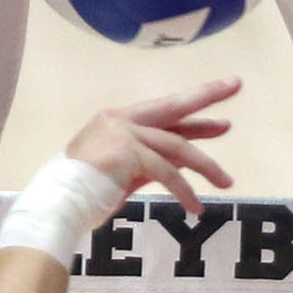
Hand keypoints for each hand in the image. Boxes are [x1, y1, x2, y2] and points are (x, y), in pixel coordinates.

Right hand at [64, 77, 240, 214]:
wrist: (57, 204)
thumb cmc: (84, 192)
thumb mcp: (123, 171)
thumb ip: (150, 161)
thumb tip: (183, 163)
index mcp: (116, 120)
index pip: (164, 113)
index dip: (194, 112)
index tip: (220, 110)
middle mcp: (121, 120)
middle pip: (173, 106)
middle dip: (206, 96)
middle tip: (235, 85)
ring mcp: (125, 134)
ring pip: (177, 146)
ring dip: (206, 166)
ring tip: (226, 182)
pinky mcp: (129, 153)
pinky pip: (167, 172)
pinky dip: (185, 191)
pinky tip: (196, 207)